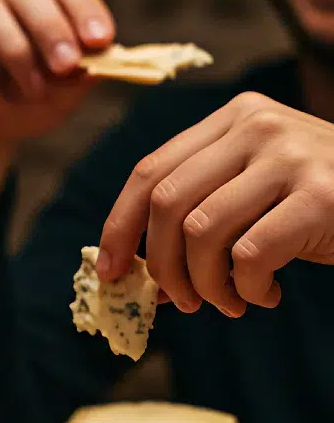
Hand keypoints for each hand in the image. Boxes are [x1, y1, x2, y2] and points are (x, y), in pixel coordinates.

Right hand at [0, 0, 114, 210]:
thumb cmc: (19, 110)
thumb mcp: (55, 102)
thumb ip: (75, 83)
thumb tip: (94, 68)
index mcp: (35, 1)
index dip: (84, 9)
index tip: (101, 41)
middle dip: (49, 28)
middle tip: (66, 65)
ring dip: (16, 52)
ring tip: (32, 91)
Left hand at [99, 92, 333, 315]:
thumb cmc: (310, 206)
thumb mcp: (247, 194)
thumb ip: (192, 218)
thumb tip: (130, 274)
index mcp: (230, 119)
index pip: (149, 172)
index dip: (120, 226)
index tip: (110, 270)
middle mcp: (256, 125)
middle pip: (166, 204)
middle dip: (160, 267)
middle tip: (179, 302)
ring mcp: (291, 155)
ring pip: (201, 233)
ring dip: (204, 285)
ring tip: (227, 302)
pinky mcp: (321, 194)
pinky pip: (250, 255)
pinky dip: (246, 289)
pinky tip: (264, 295)